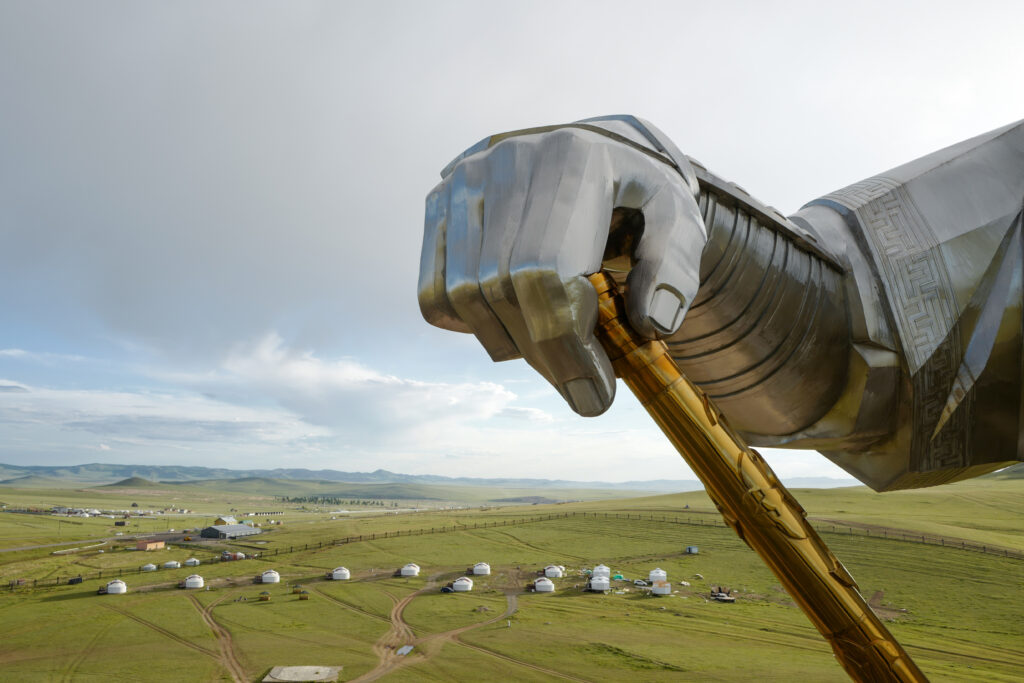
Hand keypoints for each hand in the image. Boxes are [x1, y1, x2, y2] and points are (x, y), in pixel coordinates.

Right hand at [418, 124, 705, 415]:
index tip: (595, 393)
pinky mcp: (440, 202)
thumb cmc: (640, 193)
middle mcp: (506, 161)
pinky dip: (468, 325)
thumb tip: (653, 325)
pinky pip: (434, 289)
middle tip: (581, 387)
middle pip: (501, 288)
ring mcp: (465, 180)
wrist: (597, 148)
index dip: (564, 343)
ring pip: (463, 294)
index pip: (544, 270)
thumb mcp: (680, 220)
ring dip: (508, 344)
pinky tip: (513, 322)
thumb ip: (676, 269)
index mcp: (571, 159)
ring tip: (552, 351)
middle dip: (543, 355)